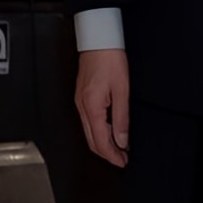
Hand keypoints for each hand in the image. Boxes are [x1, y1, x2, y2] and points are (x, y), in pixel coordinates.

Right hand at [75, 48, 129, 167]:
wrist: (98, 40)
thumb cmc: (110, 60)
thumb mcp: (122, 90)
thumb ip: (121, 118)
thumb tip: (122, 140)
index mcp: (91, 106)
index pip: (100, 141)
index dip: (112, 155)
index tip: (123, 162)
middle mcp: (81, 106)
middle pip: (91, 140)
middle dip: (107, 153)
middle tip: (122, 158)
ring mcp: (79, 101)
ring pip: (88, 132)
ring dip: (103, 143)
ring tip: (119, 147)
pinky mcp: (81, 97)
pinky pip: (88, 121)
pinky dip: (99, 131)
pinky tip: (110, 131)